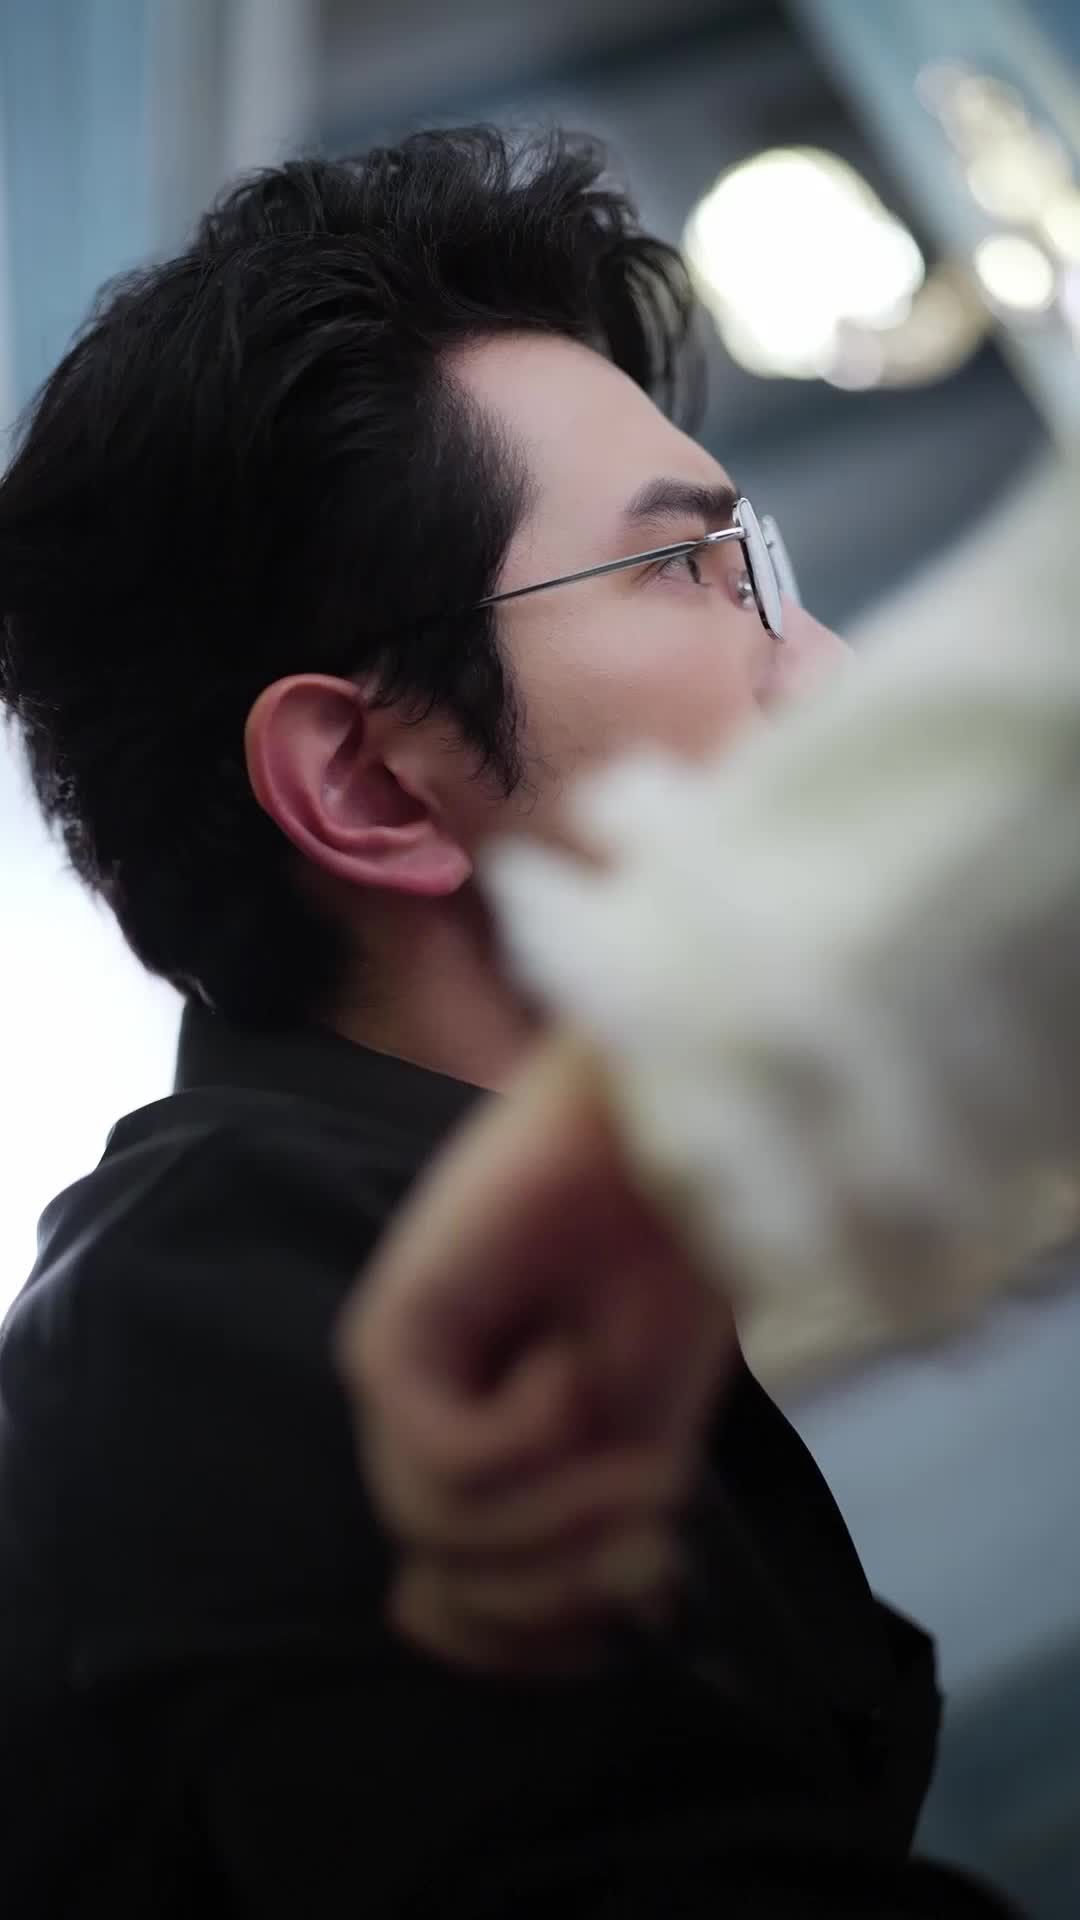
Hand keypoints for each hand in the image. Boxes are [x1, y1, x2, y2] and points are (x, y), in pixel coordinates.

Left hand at [336, 1033, 734, 1673]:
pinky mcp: (383, 1341)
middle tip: (652, 1543)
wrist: (661, 1149)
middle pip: (446, 1591)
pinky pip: (446, 1460)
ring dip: (561, 1508)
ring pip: (439, 1534)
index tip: (634, 1612)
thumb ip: (601, 1546)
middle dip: (561, 1592)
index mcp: (483, 1462)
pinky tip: (566, 1360)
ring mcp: (395, 1388)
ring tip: (625, 1434)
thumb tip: (589, 1646)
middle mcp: (421, 1432)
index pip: (452, 1612)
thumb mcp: (648, 1448)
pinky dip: (531, 1433)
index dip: (529, 1646)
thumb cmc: (664, 1277)